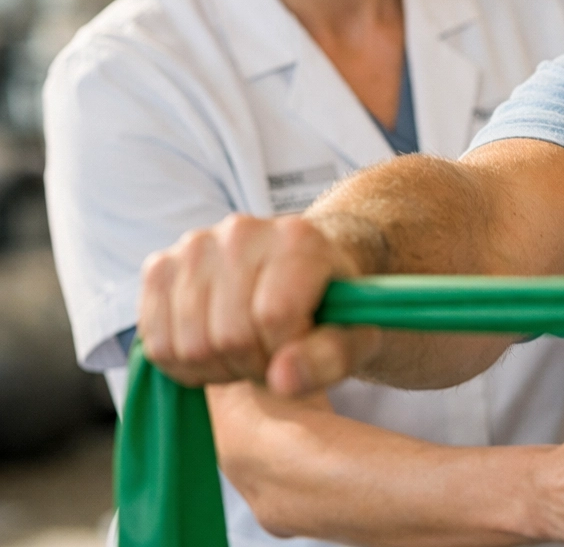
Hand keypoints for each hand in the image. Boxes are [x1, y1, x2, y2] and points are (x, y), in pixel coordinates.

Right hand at [137, 214, 374, 394]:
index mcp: (297, 239)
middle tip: (274, 354)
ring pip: (190, 345)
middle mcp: (241, 232)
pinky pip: (157, 343)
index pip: (274, 316)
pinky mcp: (160, 266)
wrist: (305, 270)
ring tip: (249, 350)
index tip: (301, 350)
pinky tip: (218, 348)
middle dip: (255, 364)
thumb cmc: (333, 307)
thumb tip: (281, 380)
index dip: (287, 353)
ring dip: (221, 368)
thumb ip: (331, 357)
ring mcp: (195, 246)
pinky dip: (186, 364)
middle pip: (230, 335)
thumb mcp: (357, 335)